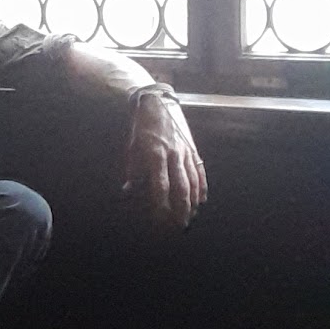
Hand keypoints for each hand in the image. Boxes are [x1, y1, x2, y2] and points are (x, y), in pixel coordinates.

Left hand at [122, 93, 207, 228]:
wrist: (157, 101)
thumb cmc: (141, 126)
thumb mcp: (132, 147)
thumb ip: (133, 171)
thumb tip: (127, 191)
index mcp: (155, 155)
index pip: (160, 187)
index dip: (161, 205)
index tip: (159, 220)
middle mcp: (173, 155)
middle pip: (180, 188)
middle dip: (181, 210)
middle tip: (180, 227)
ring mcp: (185, 151)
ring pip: (193, 182)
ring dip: (193, 203)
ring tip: (191, 218)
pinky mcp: (193, 148)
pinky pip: (200, 171)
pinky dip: (202, 187)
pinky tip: (202, 200)